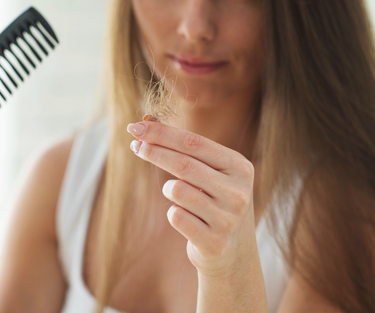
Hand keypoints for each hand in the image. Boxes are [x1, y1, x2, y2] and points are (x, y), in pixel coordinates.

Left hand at [127, 119, 255, 277]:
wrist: (234, 253)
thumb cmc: (214, 202)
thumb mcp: (209, 172)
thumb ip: (182, 147)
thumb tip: (145, 121)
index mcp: (239, 167)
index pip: (194, 143)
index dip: (162, 134)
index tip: (136, 128)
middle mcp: (238, 191)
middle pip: (184, 164)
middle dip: (154, 152)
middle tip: (135, 145)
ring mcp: (228, 218)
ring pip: (178, 191)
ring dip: (169, 190)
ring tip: (179, 195)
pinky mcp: (214, 242)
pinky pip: (176, 217)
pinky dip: (174, 213)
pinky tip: (188, 219)